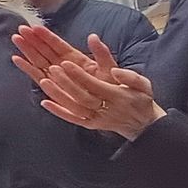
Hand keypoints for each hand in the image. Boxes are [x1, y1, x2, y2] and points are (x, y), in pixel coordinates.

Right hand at [12, 25, 106, 85]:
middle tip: (20, 29)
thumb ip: (101, 53)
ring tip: (16, 39)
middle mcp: (63, 66)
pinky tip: (17, 59)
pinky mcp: (52, 87)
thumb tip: (93, 36)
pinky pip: (37, 76)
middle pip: (45, 50)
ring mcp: (57, 76)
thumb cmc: (110, 87)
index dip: (47, 36)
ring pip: (38, 61)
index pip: (58, 45)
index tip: (36, 27)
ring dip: (27, 50)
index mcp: (76, 59)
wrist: (111, 107)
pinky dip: (27, 68)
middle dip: (32, 40)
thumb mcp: (109, 67)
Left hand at [39, 56, 165, 140]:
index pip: (95, 85)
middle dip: (65, 83)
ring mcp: (95, 119)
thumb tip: (115, 70)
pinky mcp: (89, 125)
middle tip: (52, 68)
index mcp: (117, 96)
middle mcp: (104, 109)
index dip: (80, 75)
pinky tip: (44, 102)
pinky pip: (72, 119)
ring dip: (58, 95)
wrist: (142, 125)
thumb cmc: (141, 100)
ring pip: (73, 108)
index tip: (66, 63)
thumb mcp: (143, 85)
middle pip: (81, 96)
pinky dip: (58, 112)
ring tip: (43, 81)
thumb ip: (130, 77)